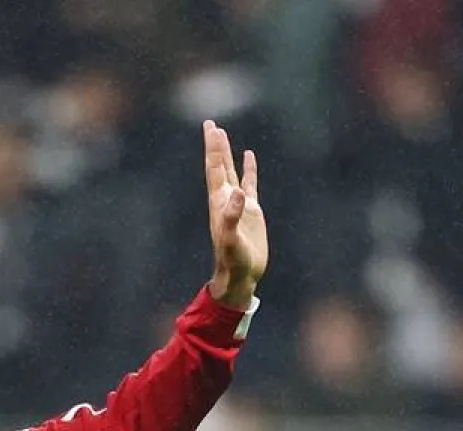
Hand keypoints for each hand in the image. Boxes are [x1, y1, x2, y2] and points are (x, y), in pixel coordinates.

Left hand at [202, 121, 267, 306]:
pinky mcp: (251, 210)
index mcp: (219, 202)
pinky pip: (250, 183)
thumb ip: (232, 216)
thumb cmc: (232, 260)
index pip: (214, 169)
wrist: (240, 274)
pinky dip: (249, 169)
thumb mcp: (230, 238)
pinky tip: (249, 156)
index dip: (212, 148)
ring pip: (232, 171)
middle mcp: (226, 199)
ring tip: (223, 134)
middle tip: (210, 124)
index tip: (211, 128)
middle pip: (218, 165)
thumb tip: (238, 192)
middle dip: (215, 145)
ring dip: (227, 153)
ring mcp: (238, 203)